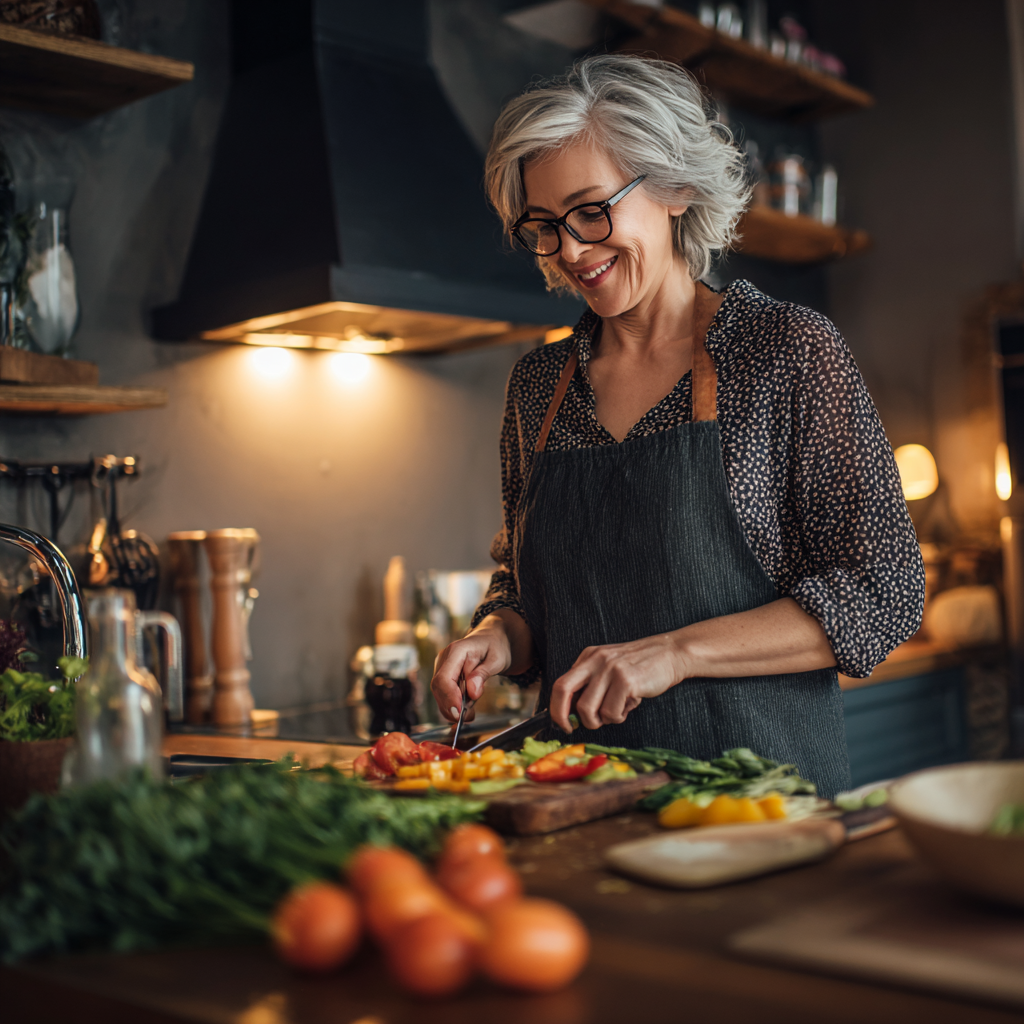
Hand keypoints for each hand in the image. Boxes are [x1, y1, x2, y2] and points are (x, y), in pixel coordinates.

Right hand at [431, 621, 511, 722]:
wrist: (492, 640)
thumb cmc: (495, 647)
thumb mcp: (497, 659)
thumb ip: (483, 674)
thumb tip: (472, 692)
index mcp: (456, 650)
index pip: (444, 678)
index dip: (449, 698)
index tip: (459, 713)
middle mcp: (444, 658)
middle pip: (439, 689)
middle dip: (452, 707)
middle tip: (470, 716)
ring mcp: (442, 667)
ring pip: (440, 695)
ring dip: (454, 708)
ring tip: (471, 711)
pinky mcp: (444, 676)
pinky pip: (444, 695)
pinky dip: (454, 705)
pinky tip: (467, 708)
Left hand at [549, 632, 685, 732]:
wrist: (670, 654)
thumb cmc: (639, 667)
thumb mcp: (609, 667)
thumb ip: (591, 684)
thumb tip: (571, 713)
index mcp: (588, 657)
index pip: (560, 684)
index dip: (556, 708)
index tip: (563, 724)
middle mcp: (596, 660)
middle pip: (563, 691)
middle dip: (562, 716)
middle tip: (573, 728)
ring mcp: (610, 669)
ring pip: (588, 709)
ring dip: (600, 720)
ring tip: (616, 712)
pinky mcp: (625, 681)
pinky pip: (611, 712)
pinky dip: (618, 717)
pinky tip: (628, 707)